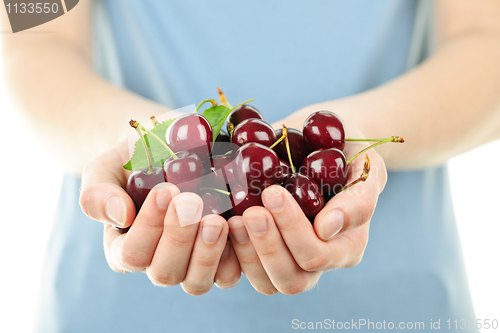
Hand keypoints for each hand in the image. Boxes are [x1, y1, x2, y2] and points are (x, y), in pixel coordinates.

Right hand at [79, 138, 240, 293]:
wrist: (173, 149)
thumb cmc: (136, 161)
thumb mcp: (108, 169)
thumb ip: (98, 194)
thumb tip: (120, 216)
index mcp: (125, 248)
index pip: (131, 254)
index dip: (148, 227)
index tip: (164, 191)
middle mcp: (158, 263)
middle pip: (165, 272)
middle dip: (179, 238)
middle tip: (192, 201)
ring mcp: (191, 265)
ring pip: (197, 282)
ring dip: (207, 253)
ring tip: (217, 220)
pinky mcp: (221, 260)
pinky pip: (228, 275)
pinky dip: (236, 255)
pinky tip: (237, 225)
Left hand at [227, 123, 386, 294]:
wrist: (322, 142)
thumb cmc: (348, 153)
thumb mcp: (366, 167)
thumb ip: (358, 199)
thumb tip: (327, 228)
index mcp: (345, 246)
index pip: (317, 256)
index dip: (292, 229)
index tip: (273, 192)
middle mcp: (317, 260)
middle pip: (291, 279)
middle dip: (268, 246)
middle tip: (252, 211)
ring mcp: (287, 258)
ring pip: (264, 281)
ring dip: (246, 251)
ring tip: (234, 218)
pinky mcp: (261, 251)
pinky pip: (242, 270)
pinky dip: (228, 251)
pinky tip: (222, 221)